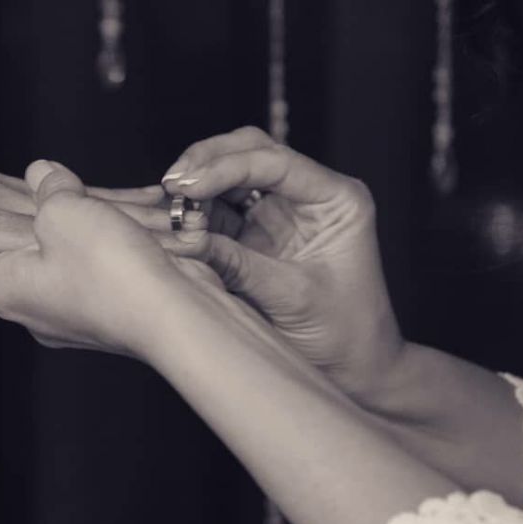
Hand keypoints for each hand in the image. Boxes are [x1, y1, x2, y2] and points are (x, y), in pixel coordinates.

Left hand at [0, 160, 217, 357]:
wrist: (174, 314)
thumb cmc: (109, 268)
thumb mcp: (65, 209)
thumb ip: (48, 188)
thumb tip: (40, 174)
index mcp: (7, 289)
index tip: (21, 197)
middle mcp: (35, 311)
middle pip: (30, 251)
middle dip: (55, 218)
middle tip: (74, 193)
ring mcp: (74, 317)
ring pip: (73, 259)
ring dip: (94, 229)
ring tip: (116, 207)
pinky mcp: (111, 315)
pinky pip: (105, 273)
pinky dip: (119, 248)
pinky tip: (140, 225)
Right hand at [162, 127, 403, 398]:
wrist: (355, 372)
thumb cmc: (342, 336)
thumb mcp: (290, 298)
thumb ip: (236, 264)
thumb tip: (183, 238)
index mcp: (336, 199)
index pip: (275, 161)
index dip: (226, 167)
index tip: (186, 184)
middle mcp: (310, 195)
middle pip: (251, 151)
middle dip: (207, 162)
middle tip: (171, 184)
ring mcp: (282, 210)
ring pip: (231, 172)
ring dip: (198, 184)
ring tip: (167, 204)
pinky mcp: (258, 232)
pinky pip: (220, 207)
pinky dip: (195, 210)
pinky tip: (174, 220)